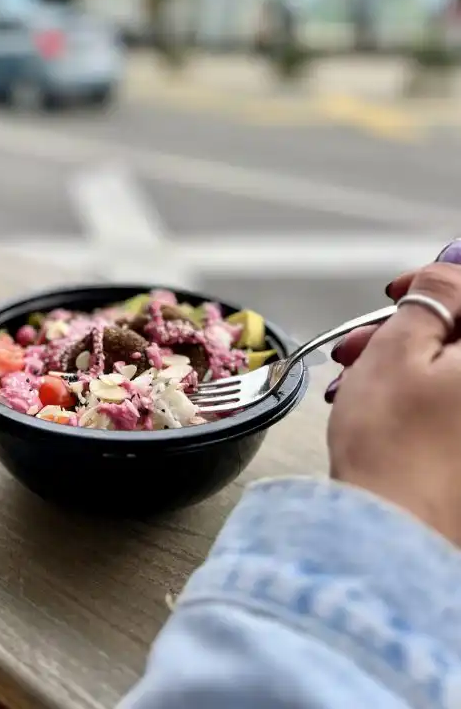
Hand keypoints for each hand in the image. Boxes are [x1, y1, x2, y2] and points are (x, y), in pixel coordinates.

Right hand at [326, 241, 460, 545]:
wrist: (388, 539)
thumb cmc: (394, 451)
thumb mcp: (400, 348)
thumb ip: (435, 295)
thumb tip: (451, 268)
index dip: (440, 282)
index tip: (403, 293)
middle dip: (415, 326)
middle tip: (367, 338)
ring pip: (455, 368)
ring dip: (408, 360)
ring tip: (357, 376)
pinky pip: (450, 403)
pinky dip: (419, 393)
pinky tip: (378, 403)